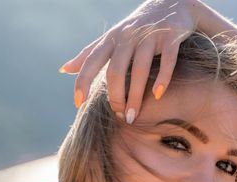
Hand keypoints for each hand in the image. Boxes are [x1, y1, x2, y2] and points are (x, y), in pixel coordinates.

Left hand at [59, 0, 198, 122]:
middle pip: (116, 69)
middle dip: (115, 96)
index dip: (83, 81)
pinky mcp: (170, 37)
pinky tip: (157, 95)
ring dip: (136, 95)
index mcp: (112, 38)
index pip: (92, 61)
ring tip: (134, 116)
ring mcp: (150, 36)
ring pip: (140, 69)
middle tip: (119, 116)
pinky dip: (162, 79)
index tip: (78, 104)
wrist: (172, 3)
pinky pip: (167, 61)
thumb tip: (63, 70)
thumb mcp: (111, 37)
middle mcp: (128, 36)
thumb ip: (89, 54)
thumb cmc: (138, 26)